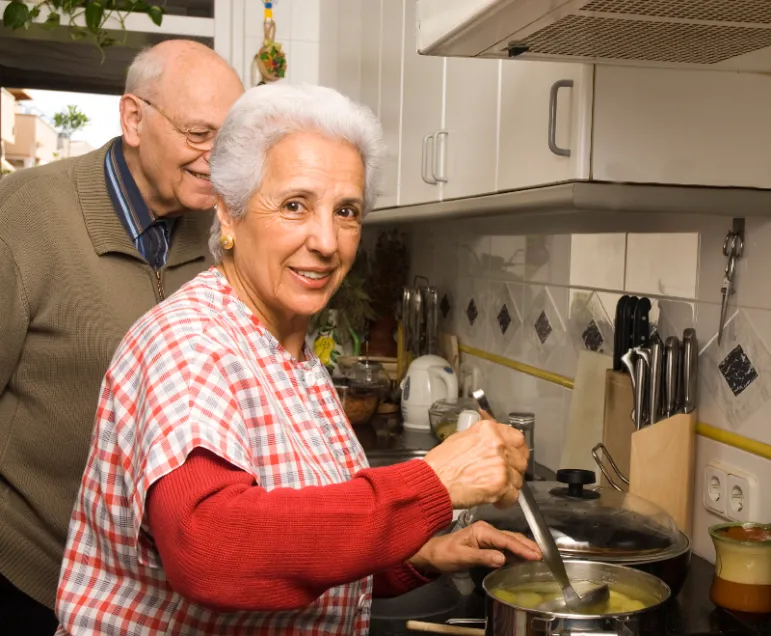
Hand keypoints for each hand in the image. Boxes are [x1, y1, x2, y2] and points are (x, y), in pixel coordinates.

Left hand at [408, 521, 540, 573]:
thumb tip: (503, 559)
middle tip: (544, 556)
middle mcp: (486, 530)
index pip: (506, 540)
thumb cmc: (445, 555)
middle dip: (528, 546)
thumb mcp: (462, 557)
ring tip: (539, 556)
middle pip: (512, 538)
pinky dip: (517, 551)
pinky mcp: (487, 542)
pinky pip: (505, 545)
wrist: (432, 554)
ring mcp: (487, 535)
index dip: (522, 548)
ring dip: (525, 548)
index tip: (536, 556)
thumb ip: (483, 557)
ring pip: (510, 540)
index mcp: (482, 531)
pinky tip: (524, 557)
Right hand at [424, 419, 527, 509]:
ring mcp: (500, 465)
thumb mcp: (460, 438)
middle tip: (504, 475)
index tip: (515, 456)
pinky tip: (494, 498)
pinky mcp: (500, 485)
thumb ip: (482, 437)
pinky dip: (505, 500)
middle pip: (521, 459)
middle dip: (514, 470)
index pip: (517, 438)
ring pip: (518, 478)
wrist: (433, 482)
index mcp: (488, 431)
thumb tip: (493, 438)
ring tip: (493, 488)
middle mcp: (497, 445)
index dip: (517, 450)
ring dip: (509, 486)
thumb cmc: (441, 463)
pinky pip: (513, 495)